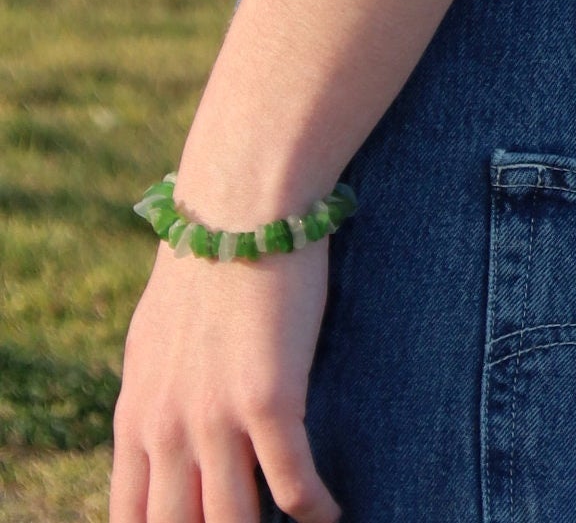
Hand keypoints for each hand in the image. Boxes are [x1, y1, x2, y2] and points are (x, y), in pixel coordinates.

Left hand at [112, 237, 338, 522]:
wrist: (241, 200)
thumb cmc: (206, 256)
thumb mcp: (155, 337)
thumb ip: (156, 394)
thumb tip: (163, 433)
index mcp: (136, 416)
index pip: (131, 520)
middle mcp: (167, 428)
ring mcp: (216, 418)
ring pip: (235, 522)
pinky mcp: (269, 400)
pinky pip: (293, 485)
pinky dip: (314, 510)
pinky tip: (330, 512)